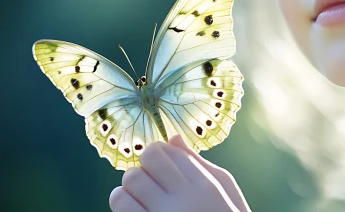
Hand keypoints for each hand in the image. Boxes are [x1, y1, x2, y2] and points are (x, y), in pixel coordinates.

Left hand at [109, 135, 250, 211]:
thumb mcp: (223, 194)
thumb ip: (199, 166)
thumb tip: (172, 138)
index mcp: (206, 187)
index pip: (168, 150)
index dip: (159, 156)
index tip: (161, 169)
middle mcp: (185, 199)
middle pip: (148, 160)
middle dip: (145, 168)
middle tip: (150, 183)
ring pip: (128, 182)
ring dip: (129, 188)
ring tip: (139, 199)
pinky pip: (121, 207)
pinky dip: (122, 206)